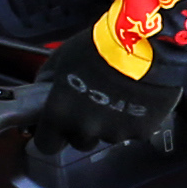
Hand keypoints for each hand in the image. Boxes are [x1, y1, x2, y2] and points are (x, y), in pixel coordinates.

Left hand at [35, 0, 186, 150]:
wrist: (147, 43)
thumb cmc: (101, 47)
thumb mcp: (61, 60)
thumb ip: (47, 84)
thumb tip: (39, 95)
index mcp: (60, 115)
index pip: (47, 144)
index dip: (53, 136)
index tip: (58, 128)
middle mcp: (85, 129)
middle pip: (81, 141)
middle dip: (85, 128)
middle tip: (95, 104)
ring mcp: (115, 132)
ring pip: (109, 136)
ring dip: (111, 122)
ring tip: (120, 96)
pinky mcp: (142, 131)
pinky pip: (135, 130)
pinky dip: (136, 119)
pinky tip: (137, 98)